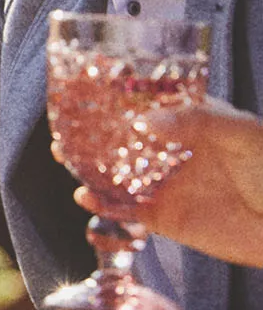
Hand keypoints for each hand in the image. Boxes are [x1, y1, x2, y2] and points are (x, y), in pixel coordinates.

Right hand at [77, 99, 262, 268]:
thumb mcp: (245, 135)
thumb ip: (199, 122)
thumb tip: (147, 120)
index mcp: (192, 124)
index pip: (148, 106)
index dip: (117, 100)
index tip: (86, 91)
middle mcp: (174, 153)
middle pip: (124, 141)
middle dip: (92, 135)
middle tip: (65, 129)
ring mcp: (168, 185)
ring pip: (118, 175)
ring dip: (89, 168)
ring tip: (67, 158)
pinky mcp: (166, 218)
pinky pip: (127, 211)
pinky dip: (103, 206)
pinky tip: (86, 197)